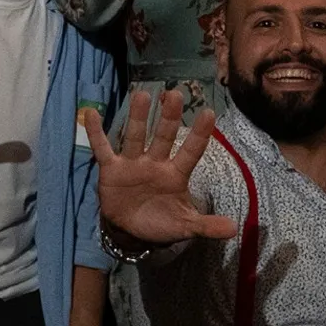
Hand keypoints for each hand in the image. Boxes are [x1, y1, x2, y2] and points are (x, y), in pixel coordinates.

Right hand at [85, 90, 236, 246]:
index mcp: (176, 173)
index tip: (209, 113)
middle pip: (164, 136)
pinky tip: (91, 113)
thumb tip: (234, 230)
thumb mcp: (184, 225)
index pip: (191, 151)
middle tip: (174, 94)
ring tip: (142, 95)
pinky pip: (103, 149)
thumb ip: (206, 225)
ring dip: (138, 118)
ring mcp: (133, 163)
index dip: (200, 134)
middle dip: (169, 117)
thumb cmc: (162, 220)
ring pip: (136, 136)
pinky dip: (97, 133)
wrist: (130, 231)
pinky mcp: (111, 169)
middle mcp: (156, 162)